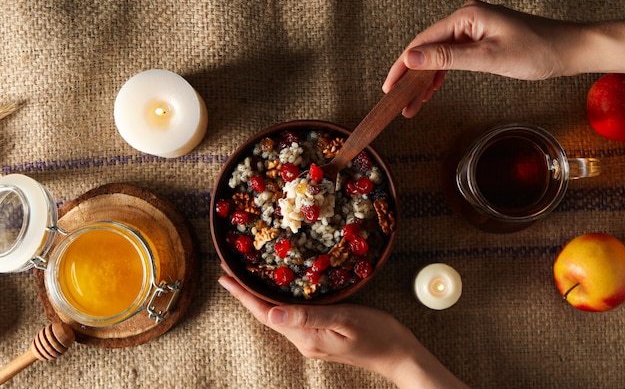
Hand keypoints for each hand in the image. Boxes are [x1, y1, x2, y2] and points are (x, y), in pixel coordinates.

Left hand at [218, 275, 469, 388]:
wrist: (398, 355)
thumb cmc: (378, 333)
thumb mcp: (346, 319)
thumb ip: (309, 316)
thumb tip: (271, 312)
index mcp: (306, 337)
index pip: (265, 314)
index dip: (243, 296)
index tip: (223, 277)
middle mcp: (303, 341)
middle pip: (266, 315)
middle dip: (245, 294)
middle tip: (229, 271)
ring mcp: (310, 342)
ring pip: (277, 316)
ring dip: (259, 298)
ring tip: (245, 278)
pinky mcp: (318, 338)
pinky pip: (290, 318)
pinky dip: (277, 302)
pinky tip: (276, 291)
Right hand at [384, 0, 624, 117]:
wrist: (568, 50)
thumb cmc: (536, 50)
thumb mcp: (488, 57)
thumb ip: (447, 58)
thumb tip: (412, 57)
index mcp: (467, 16)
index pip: (423, 41)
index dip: (403, 65)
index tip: (389, 86)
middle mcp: (466, 19)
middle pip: (427, 48)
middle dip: (412, 77)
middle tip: (400, 102)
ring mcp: (472, 29)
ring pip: (438, 56)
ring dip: (424, 80)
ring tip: (413, 104)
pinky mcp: (479, 40)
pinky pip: (451, 57)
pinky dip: (440, 75)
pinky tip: (431, 90)